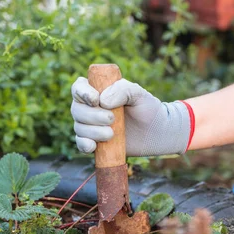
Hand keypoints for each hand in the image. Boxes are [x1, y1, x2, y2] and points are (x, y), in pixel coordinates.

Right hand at [70, 77, 192, 156]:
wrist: (157, 132)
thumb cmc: (148, 108)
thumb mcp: (139, 93)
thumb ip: (122, 89)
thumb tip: (102, 101)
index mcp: (98, 90)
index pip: (79, 87)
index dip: (82, 93)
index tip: (95, 100)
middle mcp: (91, 107)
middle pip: (77, 109)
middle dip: (92, 116)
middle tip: (112, 119)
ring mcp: (92, 126)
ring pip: (79, 127)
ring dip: (93, 131)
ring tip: (112, 134)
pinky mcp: (96, 142)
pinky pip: (81, 143)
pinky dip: (84, 145)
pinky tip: (93, 146)